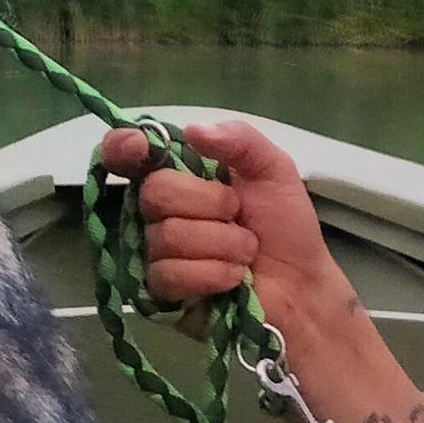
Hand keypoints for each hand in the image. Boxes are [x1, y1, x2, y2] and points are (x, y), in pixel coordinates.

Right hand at [96, 118, 347, 333]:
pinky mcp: (160, 292)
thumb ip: (239, 139)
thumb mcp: (273, 169)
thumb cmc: (284, 226)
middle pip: (154, 192)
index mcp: (177, 176)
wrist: (301, 284)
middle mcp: (156, 212)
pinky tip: (233, 278)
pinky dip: (213, 273)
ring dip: (221, 243)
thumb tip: (192, 130)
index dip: (122, 147)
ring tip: (245, 252)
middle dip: (209, 203)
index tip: (140, 147)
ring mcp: (154, 253)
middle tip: (238, 215)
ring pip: (166, 236)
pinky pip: (170, 273)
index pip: (126, 155)